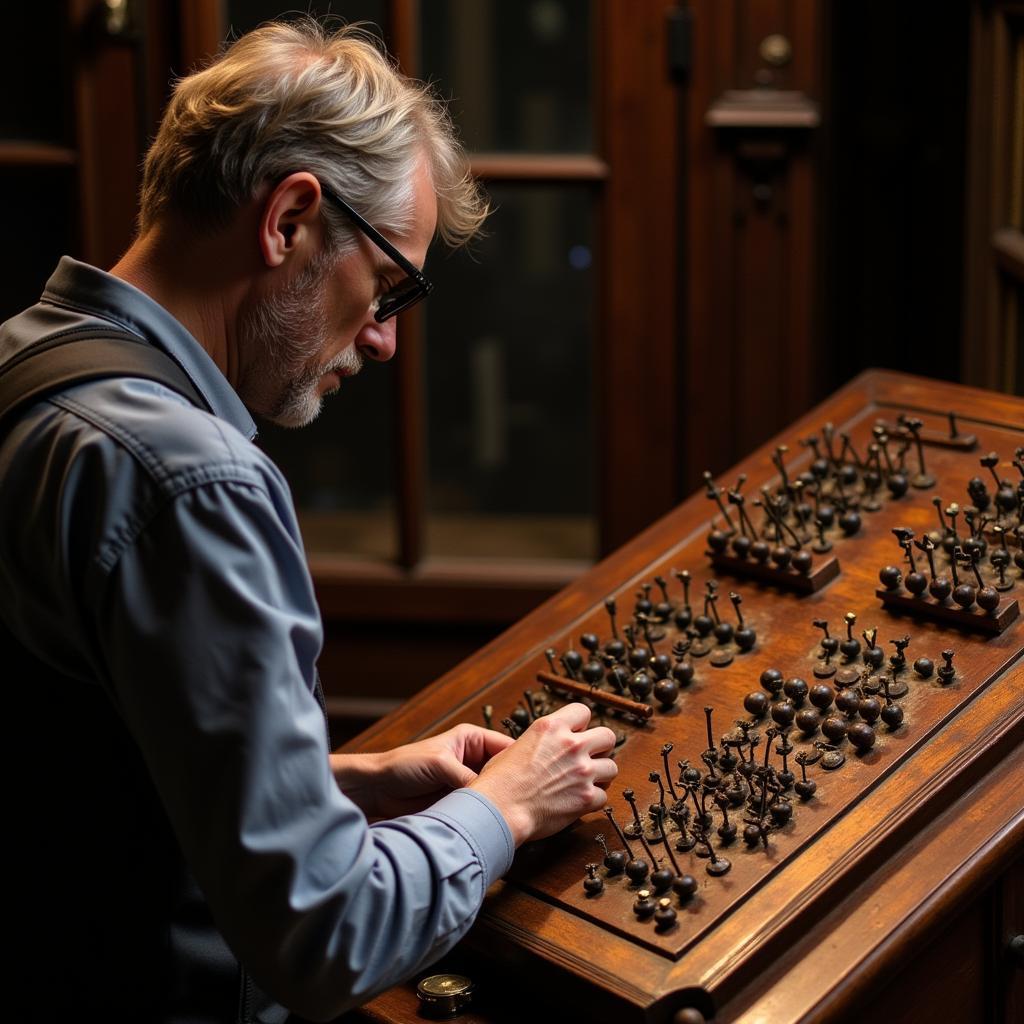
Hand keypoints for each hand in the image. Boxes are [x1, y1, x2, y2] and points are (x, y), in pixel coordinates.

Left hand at [330, 724, 513, 818]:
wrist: (376, 790)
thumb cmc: (403, 766)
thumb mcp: (440, 764)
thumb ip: (468, 778)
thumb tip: (492, 796)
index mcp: (471, 740)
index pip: (507, 748)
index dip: (522, 763)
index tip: (536, 780)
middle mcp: (472, 760)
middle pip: (503, 773)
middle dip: (514, 786)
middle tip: (530, 802)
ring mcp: (467, 784)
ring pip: (493, 794)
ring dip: (499, 804)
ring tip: (516, 815)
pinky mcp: (459, 804)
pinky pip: (480, 811)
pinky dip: (487, 817)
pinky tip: (498, 824)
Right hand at [468, 703, 617, 845]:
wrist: (500, 809)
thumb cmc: (500, 781)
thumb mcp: (515, 745)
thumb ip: (540, 741)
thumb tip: (547, 747)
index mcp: (551, 726)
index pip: (583, 711)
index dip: (580, 725)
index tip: (575, 735)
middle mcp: (571, 745)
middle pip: (607, 736)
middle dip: (601, 748)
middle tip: (589, 758)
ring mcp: (582, 771)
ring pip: (612, 767)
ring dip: (601, 775)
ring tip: (586, 782)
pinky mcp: (586, 797)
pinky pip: (603, 797)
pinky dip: (593, 801)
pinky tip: (579, 802)